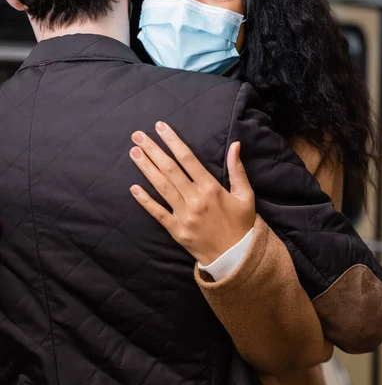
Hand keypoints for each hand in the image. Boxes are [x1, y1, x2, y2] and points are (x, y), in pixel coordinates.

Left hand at [129, 122, 255, 264]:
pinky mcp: (176, 230)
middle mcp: (195, 199)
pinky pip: (158, 213)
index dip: (173, 141)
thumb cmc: (242, 223)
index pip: (188, 158)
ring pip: (161, 187)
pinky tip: (134, 188)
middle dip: (152, 150)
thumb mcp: (245, 194)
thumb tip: (235, 144)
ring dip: (146, 168)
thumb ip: (236, 169)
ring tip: (134, 152)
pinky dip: (145, 201)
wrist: (237, 256)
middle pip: (170, 169)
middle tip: (137, 135)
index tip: (161, 127)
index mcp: (211, 188)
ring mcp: (184, 215)